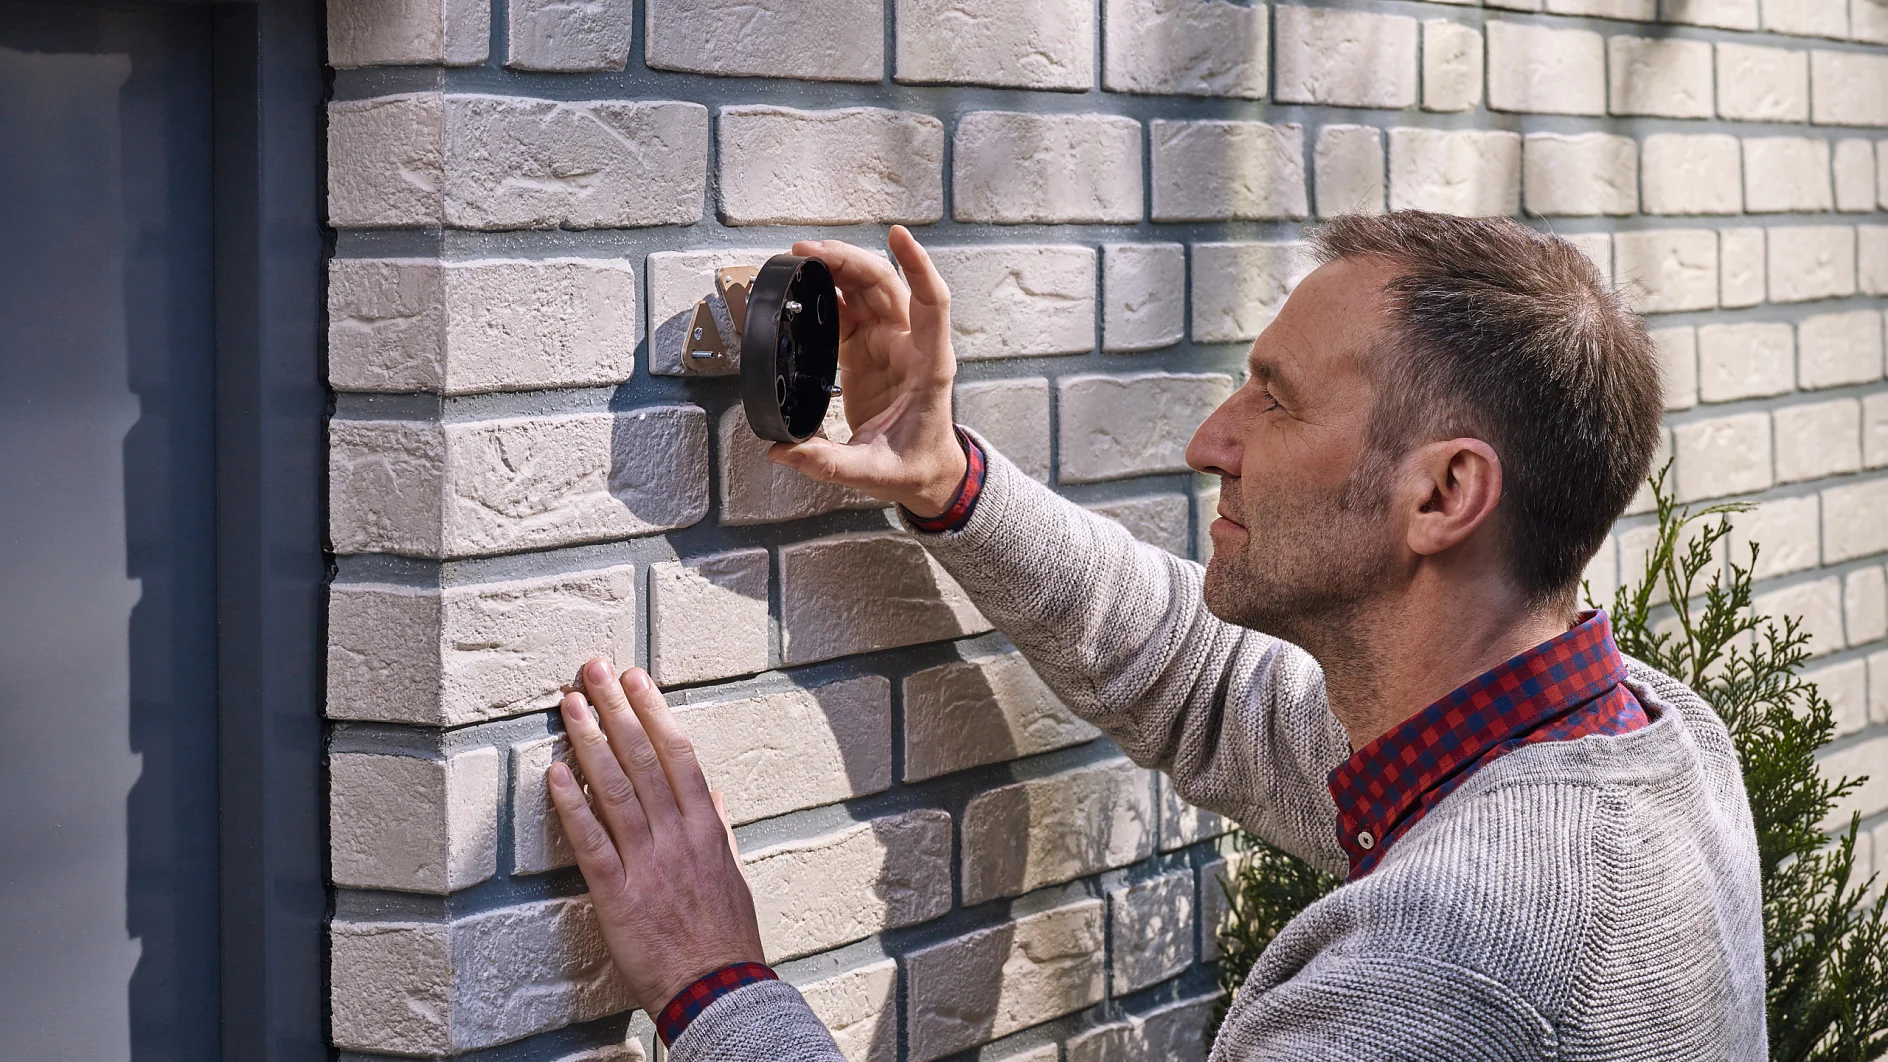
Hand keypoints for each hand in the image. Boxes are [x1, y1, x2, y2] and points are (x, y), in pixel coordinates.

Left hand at [547, 657, 764, 1015]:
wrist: (718, 989)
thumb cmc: (725, 936)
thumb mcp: (731, 874)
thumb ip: (717, 829)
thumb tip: (709, 794)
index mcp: (705, 828)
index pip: (677, 754)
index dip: (654, 713)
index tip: (635, 680)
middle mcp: (676, 836)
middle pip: (642, 759)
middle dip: (616, 710)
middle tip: (593, 670)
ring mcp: (647, 863)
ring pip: (615, 790)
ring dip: (589, 742)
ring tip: (570, 705)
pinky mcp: (618, 894)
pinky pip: (592, 842)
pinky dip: (572, 806)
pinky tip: (554, 774)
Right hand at [771, 226, 966, 518]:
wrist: (927, 474)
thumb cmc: (914, 467)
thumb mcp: (873, 474)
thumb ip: (828, 463)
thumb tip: (783, 452)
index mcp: (927, 366)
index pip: (932, 303)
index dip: (918, 266)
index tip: (899, 236)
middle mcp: (910, 346)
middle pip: (887, 285)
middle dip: (850, 260)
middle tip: (809, 251)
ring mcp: (889, 344)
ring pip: (869, 290)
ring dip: (839, 267)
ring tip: (802, 256)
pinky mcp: (868, 350)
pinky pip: (852, 310)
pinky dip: (831, 292)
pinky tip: (808, 283)